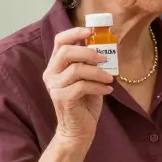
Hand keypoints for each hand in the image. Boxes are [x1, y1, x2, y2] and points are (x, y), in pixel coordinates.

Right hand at [45, 27, 114, 142]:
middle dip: (89, 52)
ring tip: (110, 78)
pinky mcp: (62, 98)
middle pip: (66, 52)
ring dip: (98, 72)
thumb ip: (90, 63)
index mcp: (56, 65)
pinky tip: (107, 90)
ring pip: (76, 69)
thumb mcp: (88, 78)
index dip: (75, 33)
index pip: (60, 41)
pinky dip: (98, 86)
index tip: (91, 31)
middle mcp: (51, 74)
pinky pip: (82, 86)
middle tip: (105, 58)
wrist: (78, 130)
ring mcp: (55, 86)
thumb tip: (106, 45)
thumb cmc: (85, 102)